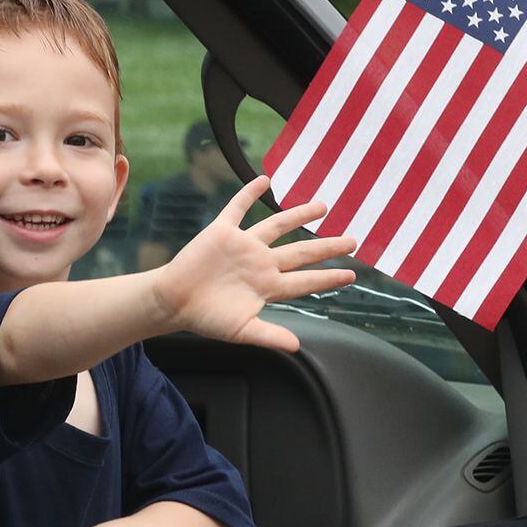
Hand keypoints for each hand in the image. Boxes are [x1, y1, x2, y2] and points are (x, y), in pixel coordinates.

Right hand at [152, 180, 357, 351]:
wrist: (174, 302)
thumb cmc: (206, 318)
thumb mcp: (240, 330)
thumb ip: (269, 336)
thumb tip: (296, 346)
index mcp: (267, 286)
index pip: (304, 280)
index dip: (328, 278)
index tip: (350, 275)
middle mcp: (261, 263)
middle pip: (300, 252)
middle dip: (327, 247)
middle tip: (352, 240)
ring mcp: (243, 246)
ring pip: (277, 225)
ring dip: (299, 215)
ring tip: (322, 206)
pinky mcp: (222, 232)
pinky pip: (238, 208)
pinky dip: (249, 194)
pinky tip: (264, 180)